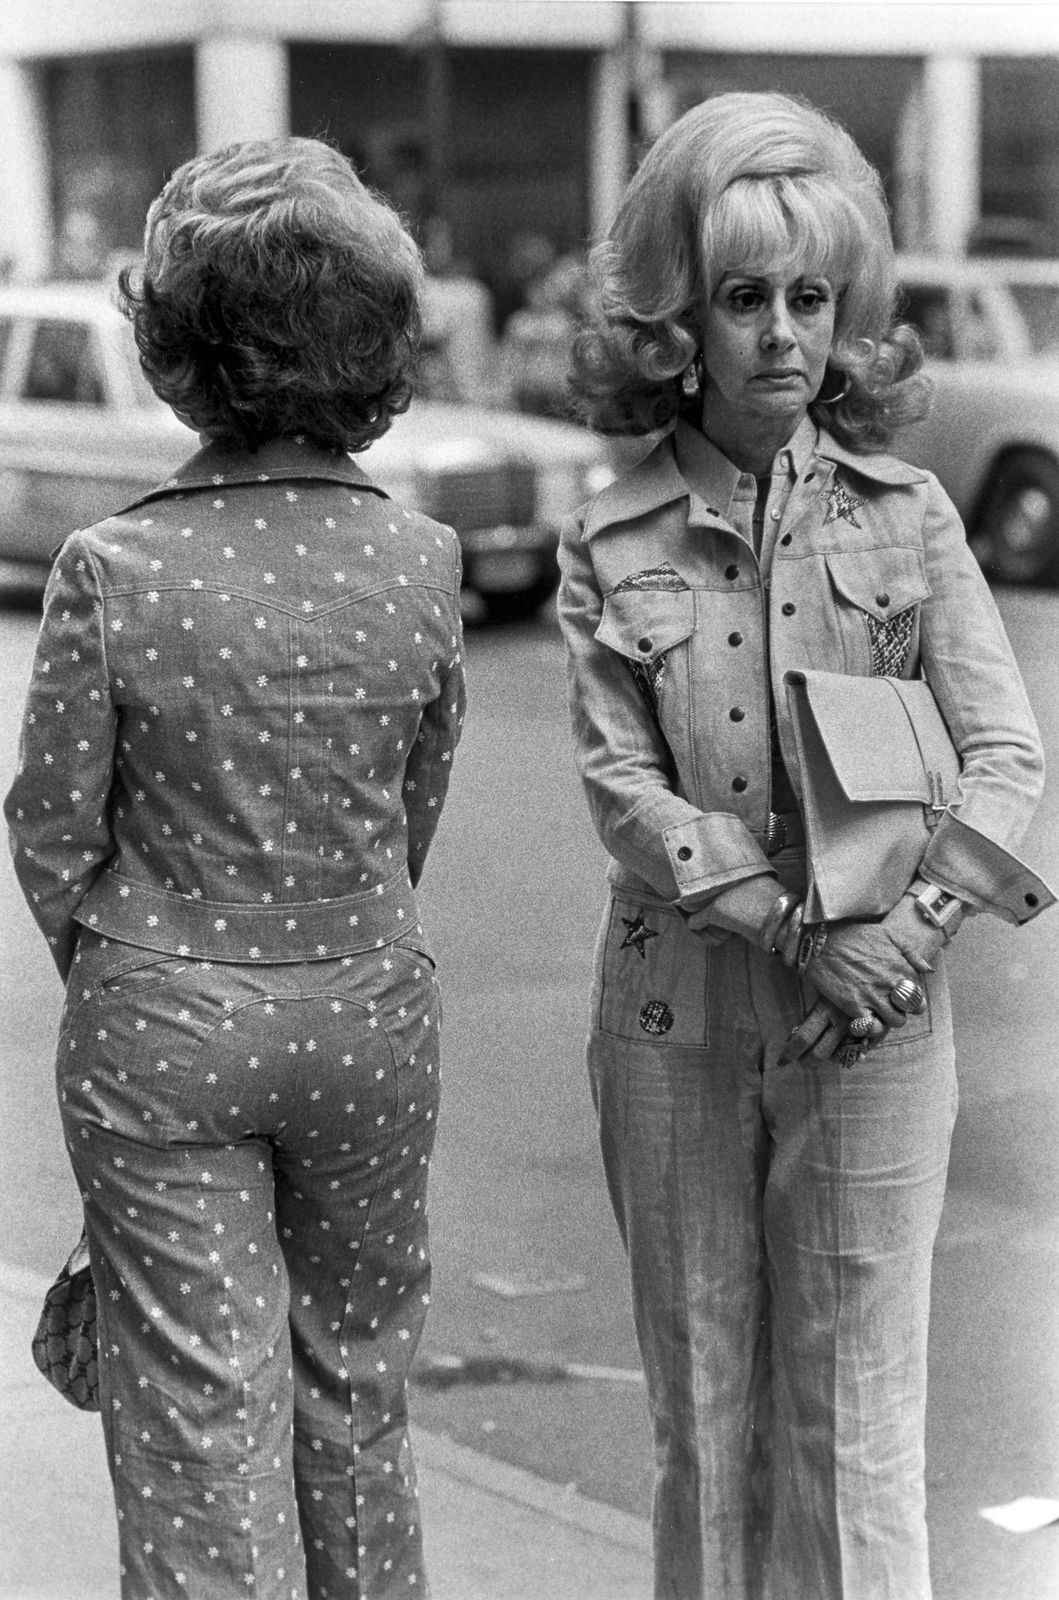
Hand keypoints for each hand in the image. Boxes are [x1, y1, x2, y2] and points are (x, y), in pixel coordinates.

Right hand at [780, 907, 937, 1064]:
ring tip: (878, 1011)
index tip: (900, 993)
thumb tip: (928, 970)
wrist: (820, 941)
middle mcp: (891, 982)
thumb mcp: (887, 934)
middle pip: (912, 1008)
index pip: (920, 991)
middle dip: (904, 1008)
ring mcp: (873, 995)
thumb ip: (911, 952)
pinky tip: (866, 1019)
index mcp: (900, 965)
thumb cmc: (853, 935)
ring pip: (896, 1021)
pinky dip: (873, 1028)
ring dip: (890, 1018)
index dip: (912, 994)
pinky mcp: (854, 1005)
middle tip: (891, 1003)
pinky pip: (873, 1027)